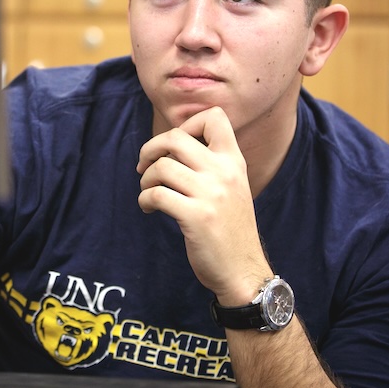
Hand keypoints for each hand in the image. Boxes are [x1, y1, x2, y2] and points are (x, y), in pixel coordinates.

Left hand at [136, 106, 271, 303]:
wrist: (244, 270)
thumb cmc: (230, 228)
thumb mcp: (232, 187)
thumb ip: (211, 164)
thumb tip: (171, 144)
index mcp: (234, 161)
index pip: (214, 117)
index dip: (186, 124)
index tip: (173, 147)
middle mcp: (225, 172)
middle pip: (175, 137)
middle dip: (150, 149)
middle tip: (144, 166)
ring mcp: (211, 194)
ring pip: (161, 167)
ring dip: (145, 179)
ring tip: (148, 192)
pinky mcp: (196, 217)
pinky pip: (156, 195)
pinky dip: (144, 200)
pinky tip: (149, 209)